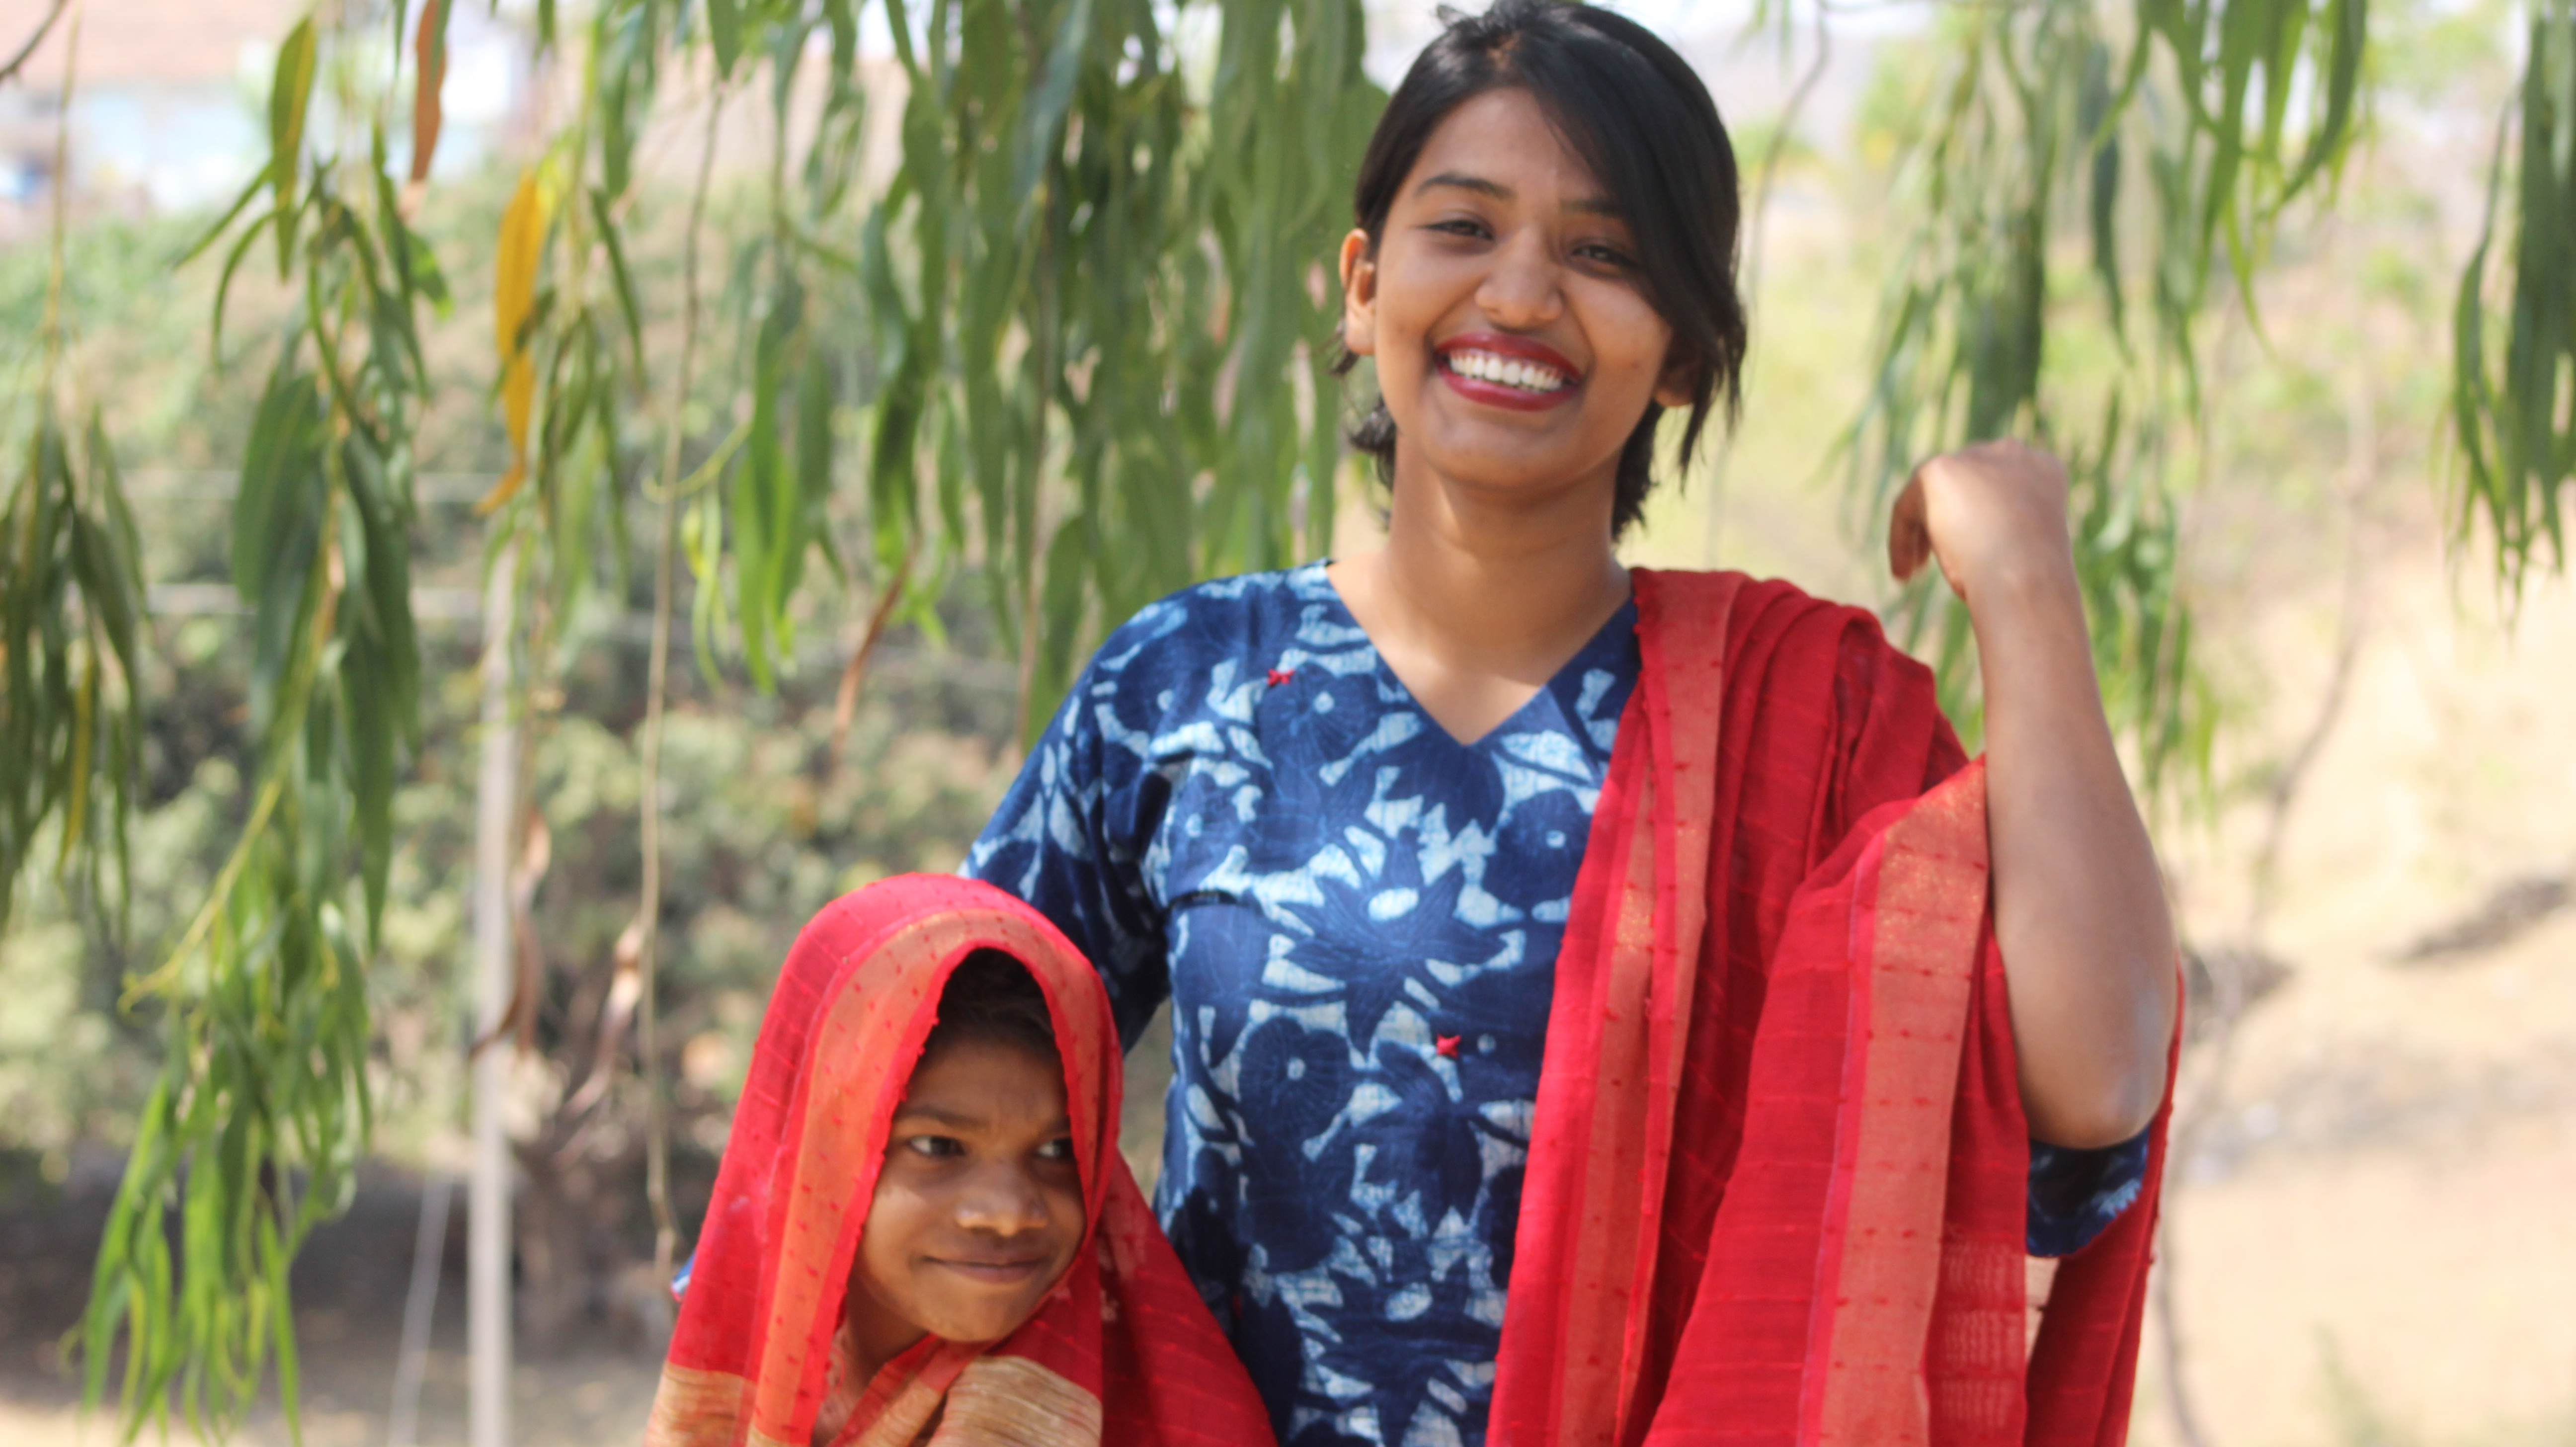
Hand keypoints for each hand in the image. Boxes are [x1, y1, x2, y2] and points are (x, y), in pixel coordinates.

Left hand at [1887, 439, 2075, 606]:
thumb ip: (2007, 530)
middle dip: (1946, 518)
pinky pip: (1906, 508)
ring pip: (1931, 495)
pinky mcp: (1937, 471)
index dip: (1979, 517)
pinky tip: (1903, 572)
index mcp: (2043, 469)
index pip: (2001, 484)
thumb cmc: (2033, 580)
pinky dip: (1901, 541)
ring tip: (1913, 571)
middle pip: (1964, 483)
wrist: (2025, 576)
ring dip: (1921, 532)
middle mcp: (2011, 453)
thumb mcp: (2028, 549)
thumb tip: (1975, 546)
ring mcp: (1973, 458)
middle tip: (1932, 559)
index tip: (1967, 550)